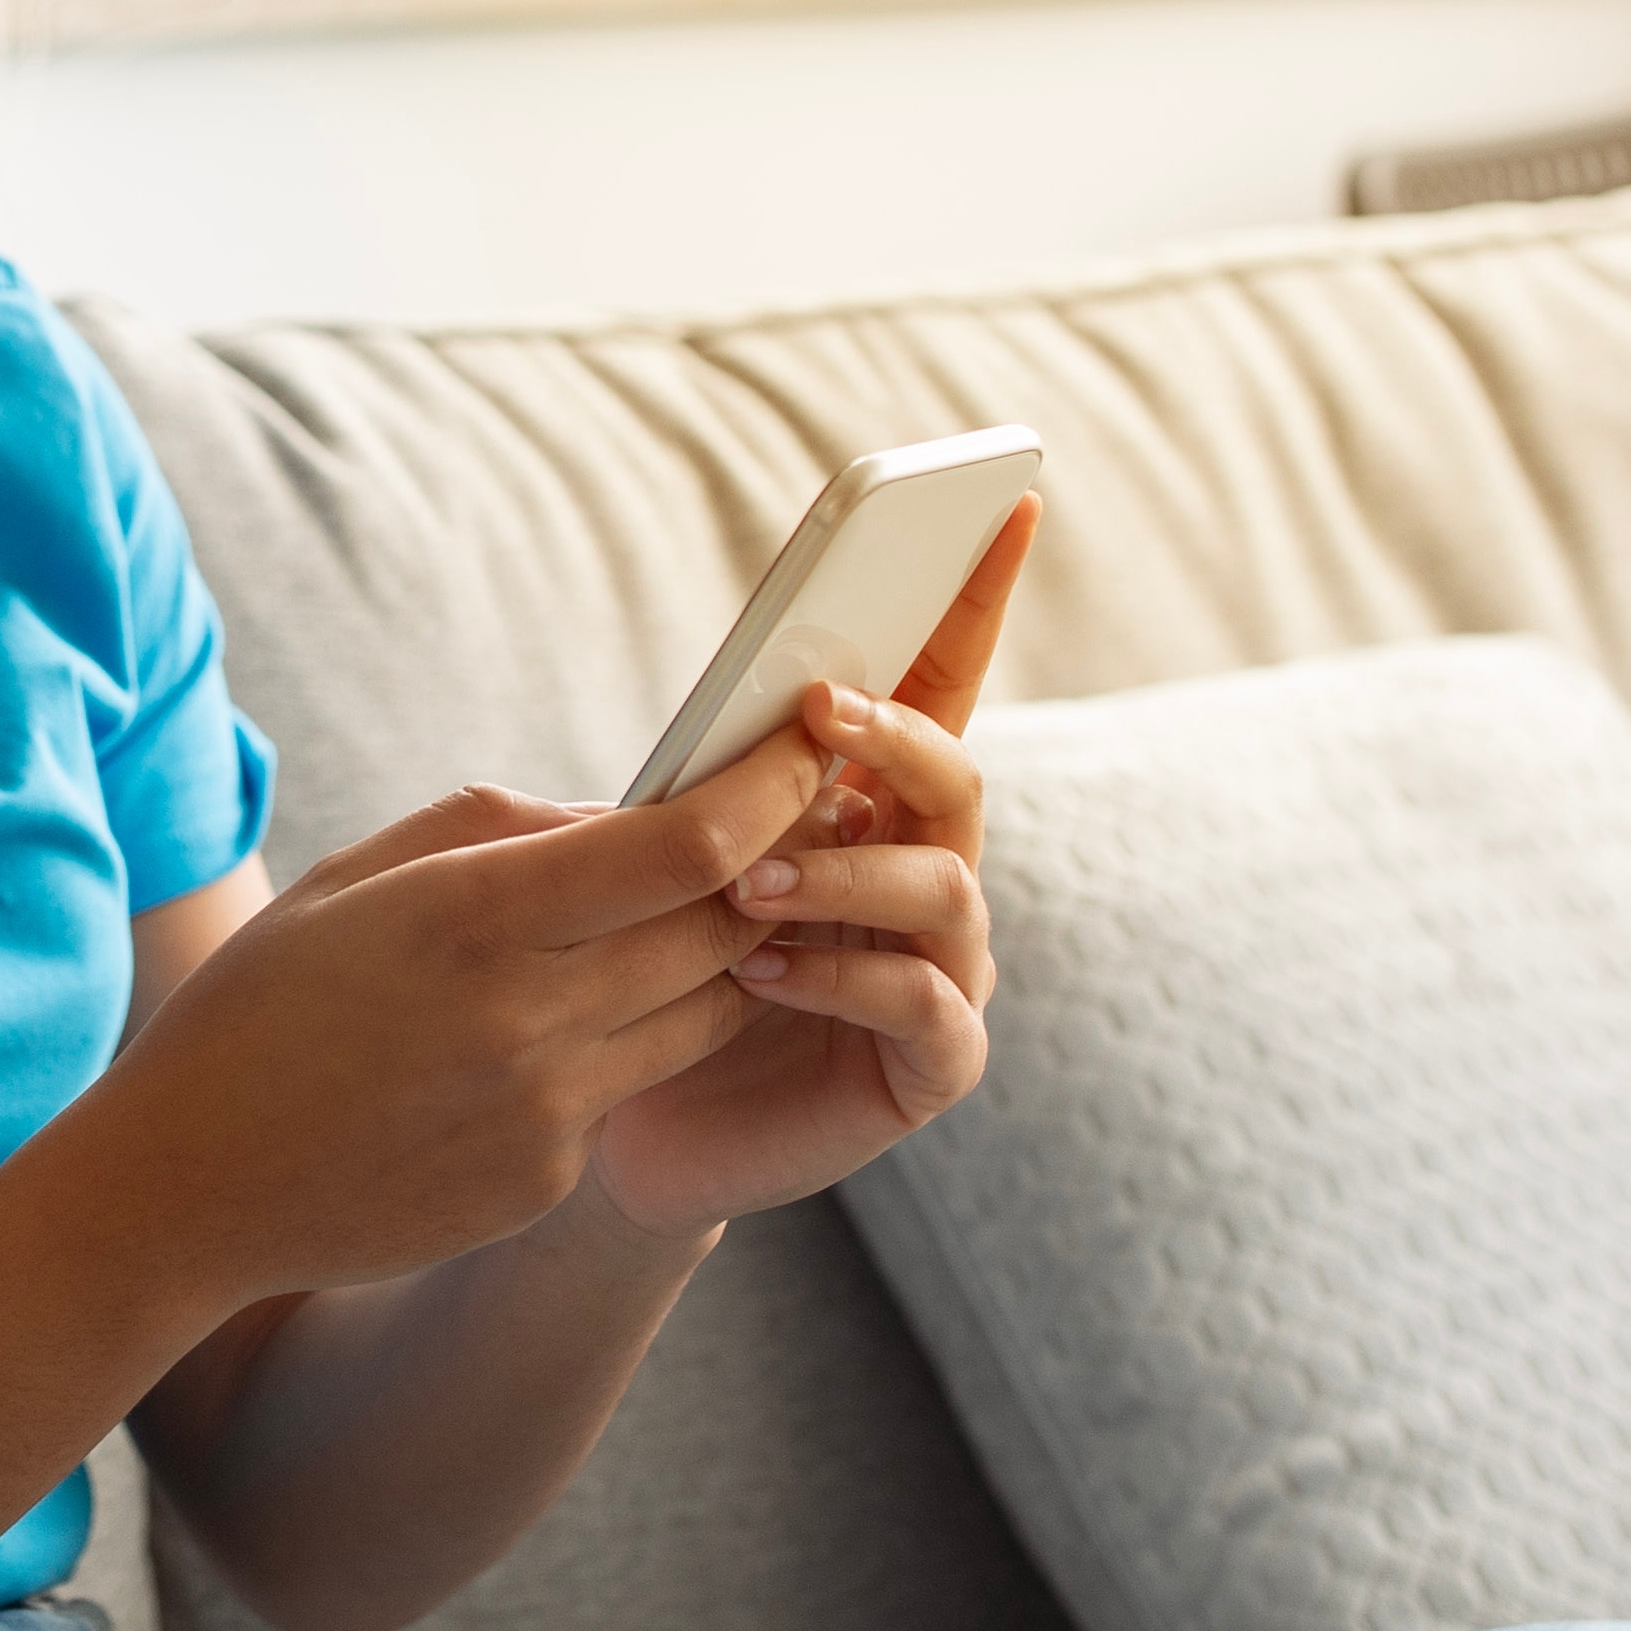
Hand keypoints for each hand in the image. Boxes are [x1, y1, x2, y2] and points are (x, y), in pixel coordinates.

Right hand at [79, 729, 847, 1313]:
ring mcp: (546, 1114)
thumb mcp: (355, 875)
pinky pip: (628, 1089)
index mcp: (470, 917)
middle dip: (768, 872)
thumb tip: (621, 814)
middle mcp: (525, 1018)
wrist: (189, 1186)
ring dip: (718, 959)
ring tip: (682, 920)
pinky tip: (548, 1034)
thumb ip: (497, 827)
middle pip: (724, 929)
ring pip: (705, 1015)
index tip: (805, 753)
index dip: (769, 792)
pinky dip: (623, 1044)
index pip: (684, 847)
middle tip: (787, 828)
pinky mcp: (547, 1181)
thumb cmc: (260, 1005)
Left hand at [577, 497, 1034, 1237]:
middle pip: (954, 774)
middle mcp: (924, 877)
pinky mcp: (929, 1067)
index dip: (977, 597)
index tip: (1006, 502)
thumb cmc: (648, 974)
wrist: (625, 1128)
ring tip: (749, 884)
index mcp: (871, 808)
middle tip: (816, 714)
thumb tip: (751, 700)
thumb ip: (719, 782)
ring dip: (847, 871)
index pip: (941, 687)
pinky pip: (927, 1007)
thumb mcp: (671, 857)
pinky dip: (847, 979)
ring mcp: (941, 971)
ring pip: (945, 886)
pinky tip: (766, 973)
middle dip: (893, 734)